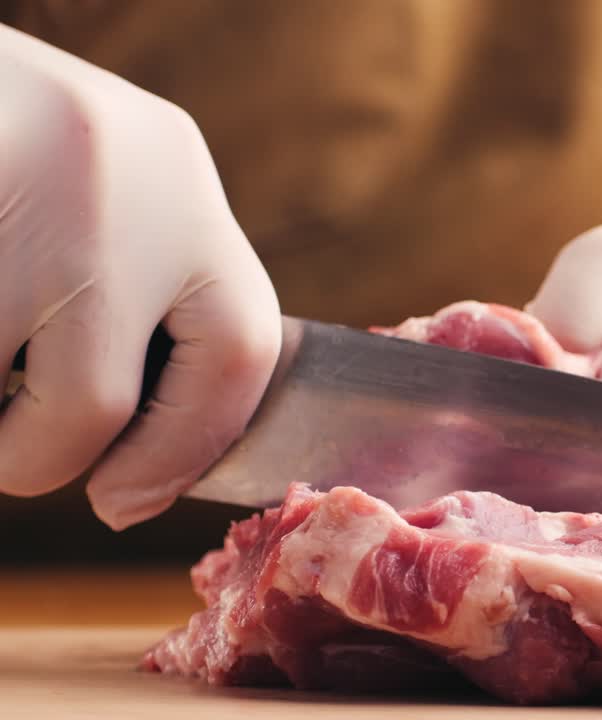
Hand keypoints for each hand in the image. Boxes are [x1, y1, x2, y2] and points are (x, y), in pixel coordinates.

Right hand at [0, 27, 280, 528]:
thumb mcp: (90, 182)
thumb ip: (135, 281)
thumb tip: (144, 457)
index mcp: (176, 173)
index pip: (243, 348)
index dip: (190, 445)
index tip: (129, 497)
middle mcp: (117, 182)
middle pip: (100, 403)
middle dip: (40, 459)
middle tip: (10, 447)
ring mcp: (27, 196)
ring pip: (2, 404)